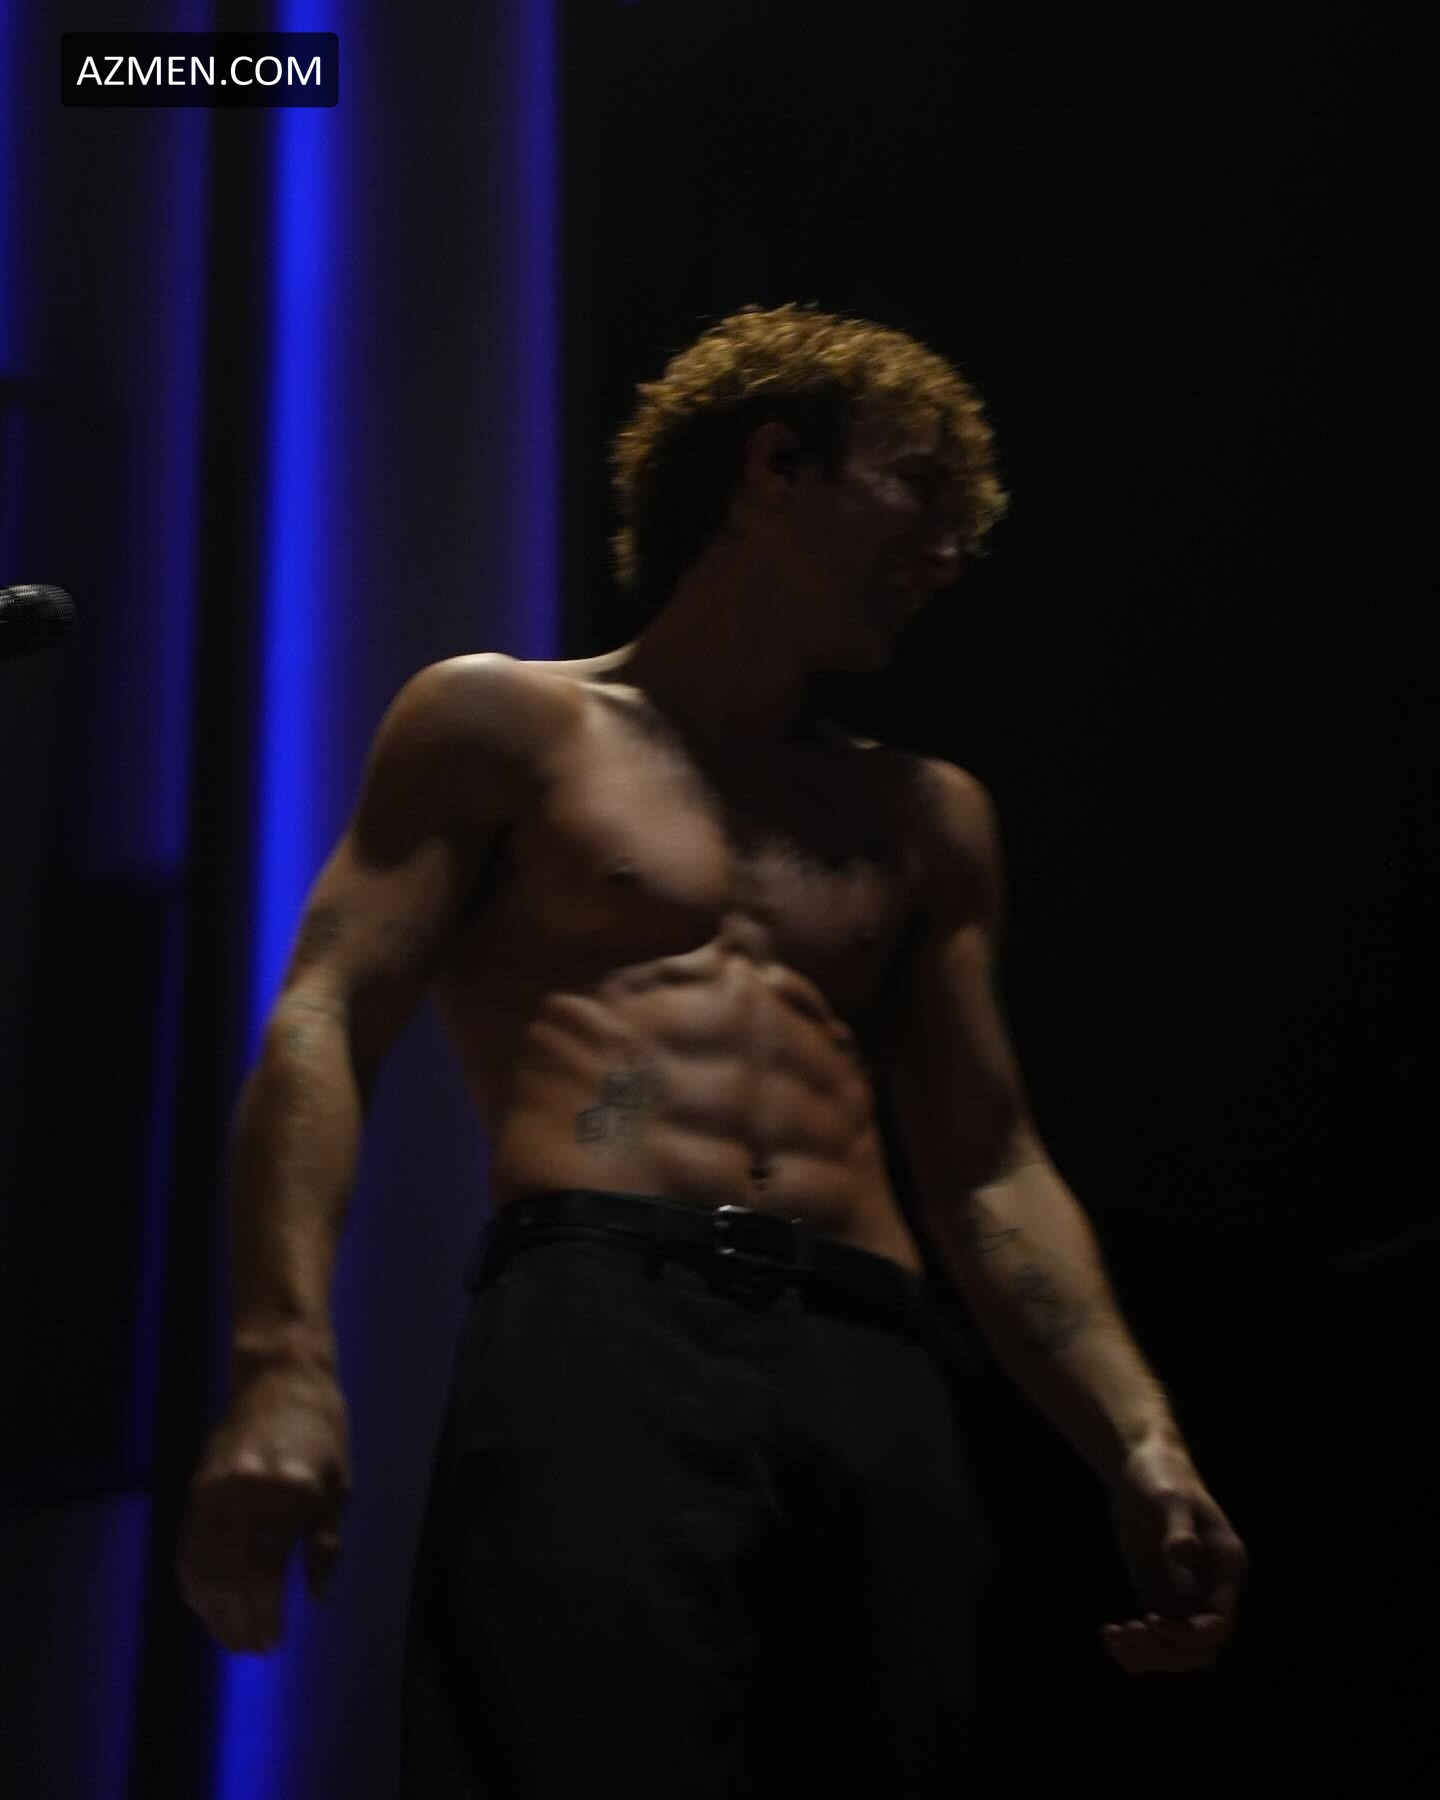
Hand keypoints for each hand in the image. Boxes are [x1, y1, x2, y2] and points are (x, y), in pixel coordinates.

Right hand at [176, 1364, 350, 1654]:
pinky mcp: (198, 1487)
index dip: (266, 1615)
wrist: (283, 1378)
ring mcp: (215, 1490)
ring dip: (212, 1610)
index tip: (273, 1643)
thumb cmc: (324, 1435)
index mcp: (288, 1495)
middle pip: (230, 1578)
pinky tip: (205, 1604)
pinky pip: (188, 1547)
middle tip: (251, 1649)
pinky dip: (194, 1582)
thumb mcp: (339, 1491)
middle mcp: (246, 1494)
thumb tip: (315, 1599)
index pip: (267, 1574)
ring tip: (229, 1637)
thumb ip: (324, 1548)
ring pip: (203, 1568)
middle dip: (238, 1621)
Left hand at [1101, 1436, 1247, 1674]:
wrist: (1141, 1466)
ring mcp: (1186, 1597)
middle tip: (1131, 1631)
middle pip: (1201, 1650)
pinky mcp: (1160, 1598)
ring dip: (1149, 1656)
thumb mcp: (1168, 1499)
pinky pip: (1156, 1639)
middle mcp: (1211, 1590)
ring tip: (1116, 1636)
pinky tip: (1110, 1633)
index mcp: (1226, 1570)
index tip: (1153, 1621)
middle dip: (1167, 1651)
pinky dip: (1135, 1647)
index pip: (1219, 1625)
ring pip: (1178, 1653)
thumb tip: (1186, 1557)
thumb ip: (1178, 1530)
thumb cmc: (1161, 1477)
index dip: (1189, 1635)